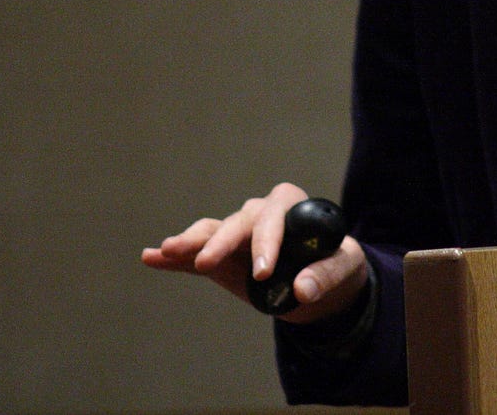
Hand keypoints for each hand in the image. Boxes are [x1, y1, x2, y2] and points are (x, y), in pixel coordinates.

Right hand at [141, 181, 368, 324]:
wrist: (322, 282)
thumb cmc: (336, 264)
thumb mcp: (345, 268)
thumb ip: (328, 275)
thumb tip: (303, 288)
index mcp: (292, 208)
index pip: (275, 215)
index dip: (267, 240)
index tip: (263, 272)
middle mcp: (261, 215)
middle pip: (238, 222)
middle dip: (222, 241)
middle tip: (207, 263)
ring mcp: (238, 235)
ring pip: (212, 233)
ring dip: (190, 242)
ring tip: (167, 250)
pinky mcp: (222, 259)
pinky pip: (196, 256)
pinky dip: (174, 258)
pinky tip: (150, 258)